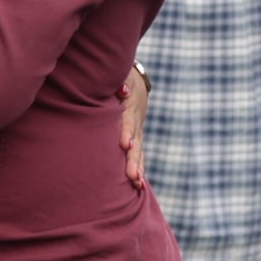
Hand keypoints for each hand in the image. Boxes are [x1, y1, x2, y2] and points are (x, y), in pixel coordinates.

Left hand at [117, 70, 148, 187]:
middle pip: (136, 142)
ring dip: (138, 167)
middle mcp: (137, 121)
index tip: (125, 145)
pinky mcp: (137, 139)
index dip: (128, 132)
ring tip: (137, 183)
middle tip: (132, 175)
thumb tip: (122, 90)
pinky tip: (138, 185)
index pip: (129, 120)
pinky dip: (139, 168)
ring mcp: (138, 131)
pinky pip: (139, 155)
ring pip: (139, 151)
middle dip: (134, 159)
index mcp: (131, 105)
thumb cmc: (120, 78)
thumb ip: (121, 81)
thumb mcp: (121, 75)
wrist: (134, 82)